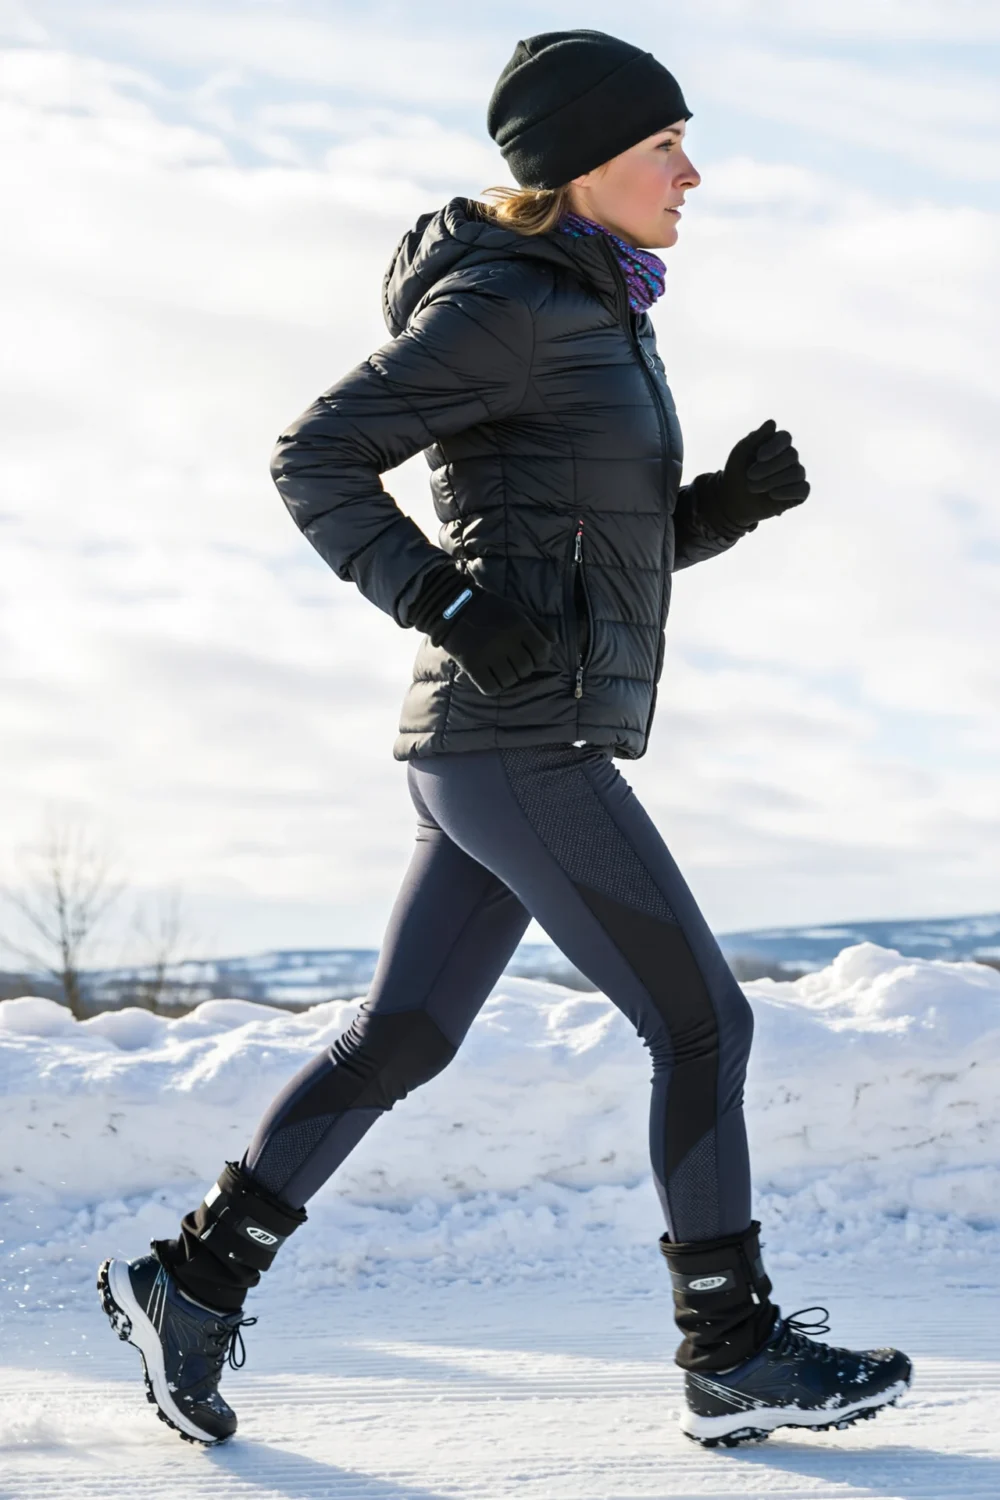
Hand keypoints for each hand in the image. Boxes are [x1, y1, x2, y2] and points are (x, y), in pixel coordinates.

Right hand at [408, 562, 557, 695]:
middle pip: (526, 669)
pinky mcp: (472, 666)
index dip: (541, 658)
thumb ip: (539, 625)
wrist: (454, 607)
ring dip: (508, 677)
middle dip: (523, 667)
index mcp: (519, 625)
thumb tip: (554, 644)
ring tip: (500, 667)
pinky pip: (492, 688)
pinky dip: (493, 686)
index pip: (542, 653)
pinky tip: (490, 676)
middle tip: (512, 661)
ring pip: (510, 680)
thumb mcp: (518, 609)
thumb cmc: (490, 608)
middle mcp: (506, 641)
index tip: (532, 657)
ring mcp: (488, 655)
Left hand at [718, 418, 809, 528]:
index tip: (758, 457)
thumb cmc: (737, 473)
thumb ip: (756, 437)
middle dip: (768, 467)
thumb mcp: (741, 453)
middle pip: (792, 456)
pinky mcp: (799, 493)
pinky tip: (772, 495)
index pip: (785, 438)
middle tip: (749, 476)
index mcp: (777, 444)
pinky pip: (803, 489)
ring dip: (772, 481)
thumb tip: (772, 423)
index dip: (774, 447)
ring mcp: (795, 475)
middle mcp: (790, 458)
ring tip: (753, 488)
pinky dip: (787, 492)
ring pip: (796, 473)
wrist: (732, 500)